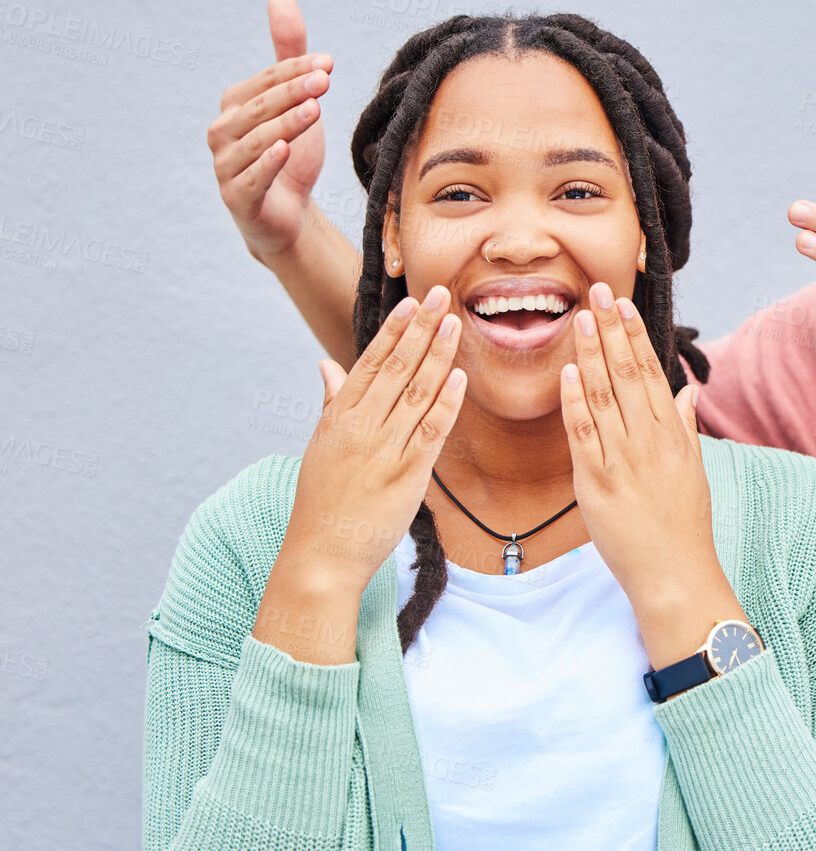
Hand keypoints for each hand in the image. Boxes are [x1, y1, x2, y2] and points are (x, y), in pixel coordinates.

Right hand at [207, 0, 331, 261]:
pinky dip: (266, 163)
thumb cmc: (291, 153)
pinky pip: (250, 178)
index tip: (328, 63)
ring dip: (285, 124)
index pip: (267, 81)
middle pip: (260, 107)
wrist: (288, 214)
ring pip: (256, 140)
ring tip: (314, 111)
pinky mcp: (236, 197)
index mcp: (235, 105)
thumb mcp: (296, 100)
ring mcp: (226, 166)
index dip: (295, 70)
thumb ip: (288, 54)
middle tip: (325, 80)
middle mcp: (223, 131)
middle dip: (292, 92)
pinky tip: (285, 150)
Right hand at [278, 286, 465, 598]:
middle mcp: (360, 428)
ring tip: (454, 323)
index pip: (369, 362)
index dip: (393, 330)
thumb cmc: (322, 501)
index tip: (411, 302)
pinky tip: (459, 378)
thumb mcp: (320, 446)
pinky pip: (430, 432)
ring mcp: (383, 450)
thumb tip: (327, 364)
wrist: (322, 554)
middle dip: (421, 329)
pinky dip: (446, 404)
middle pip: (396, 368)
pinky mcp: (406, 476)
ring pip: (416, 393)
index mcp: (338, 417)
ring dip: (438, 356)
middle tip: (441, 295)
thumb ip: (331, 403)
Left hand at [560, 282, 743, 667]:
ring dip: (590, 355)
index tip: (622, 303)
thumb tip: (687, 389)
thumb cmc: (684, 524)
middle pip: (626, 374)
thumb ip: (686, 425)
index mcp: (672, 433)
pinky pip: (583, 435)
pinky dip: (574, 402)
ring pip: (603, 396)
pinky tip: (566, 374)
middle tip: (596, 291)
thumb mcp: (694, 468)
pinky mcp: (598, 483)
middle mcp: (649, 440)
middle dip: (610, 330)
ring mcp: (624, 460)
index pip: (650, 371)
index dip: (634, 334)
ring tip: (579, 318)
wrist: (675, 573)